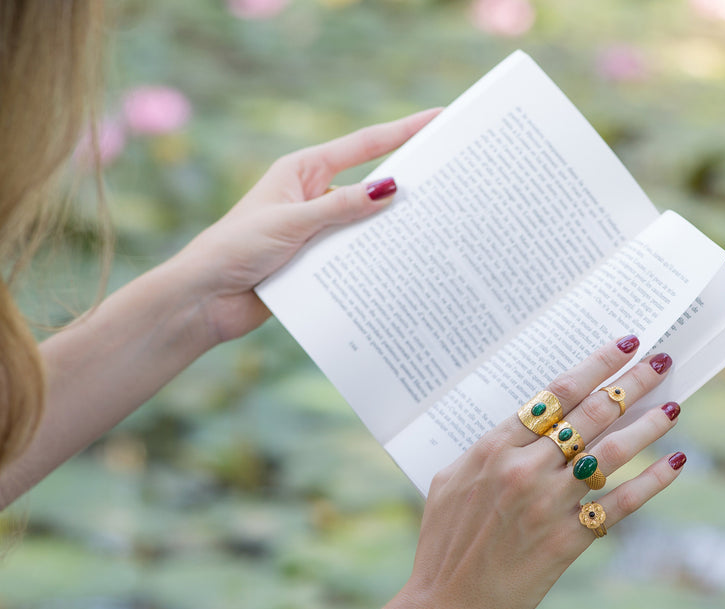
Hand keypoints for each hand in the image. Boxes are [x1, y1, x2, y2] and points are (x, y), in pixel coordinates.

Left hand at [170, 108, 440, 344]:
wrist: (206, 299)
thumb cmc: (236, 248)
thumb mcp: (292, 222)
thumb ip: (341, 207)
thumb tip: (390, 188)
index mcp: (302, 172)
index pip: (362, 147)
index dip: (401, 132)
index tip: (436, 119)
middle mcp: (311, 198)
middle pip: (367, 188)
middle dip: (402, 187)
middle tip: (443, 184)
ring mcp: (314, 232)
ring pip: (362, 227)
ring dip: (385, 232)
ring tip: (426, 232)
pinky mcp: (314, 265)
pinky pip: (350, 259)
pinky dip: (369, 264)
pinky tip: (395, 269)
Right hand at [402, 337, 683, 608]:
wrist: (445, 607)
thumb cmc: (442, 544)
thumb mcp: (450, 483)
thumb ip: (485, 452)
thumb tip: (519, 427)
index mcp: (492, 449)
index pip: (554, 395)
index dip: (593, 366)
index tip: (620, 347)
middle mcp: (524, 469)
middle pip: (590, 414)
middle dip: (630, 383)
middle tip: (660, 362)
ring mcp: (547, 504)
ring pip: (611, 452)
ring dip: (648, 425)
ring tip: (672, 407)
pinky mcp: (566, 540)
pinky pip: (620, 504)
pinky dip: (651, 482)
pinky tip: (673, 464)